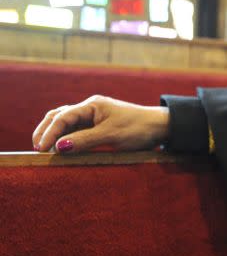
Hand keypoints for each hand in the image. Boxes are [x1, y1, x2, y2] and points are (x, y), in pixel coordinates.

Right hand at [32, 95, 169, 153]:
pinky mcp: (98, 126)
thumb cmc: (137, 128)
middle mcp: (90, 108)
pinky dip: (66, 138)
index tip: (42, 149)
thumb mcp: (111, 135)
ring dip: (54, 134)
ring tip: (44, 149)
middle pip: (58, 116)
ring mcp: (93, 117)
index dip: (49, 133)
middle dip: (45, 130)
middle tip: (37, 148)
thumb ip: (84, 140)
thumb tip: (59, 147)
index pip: (62, 117)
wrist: (160, 127)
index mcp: (92, 105)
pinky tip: (61, 149)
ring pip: (66, 123)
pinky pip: (76, 131)